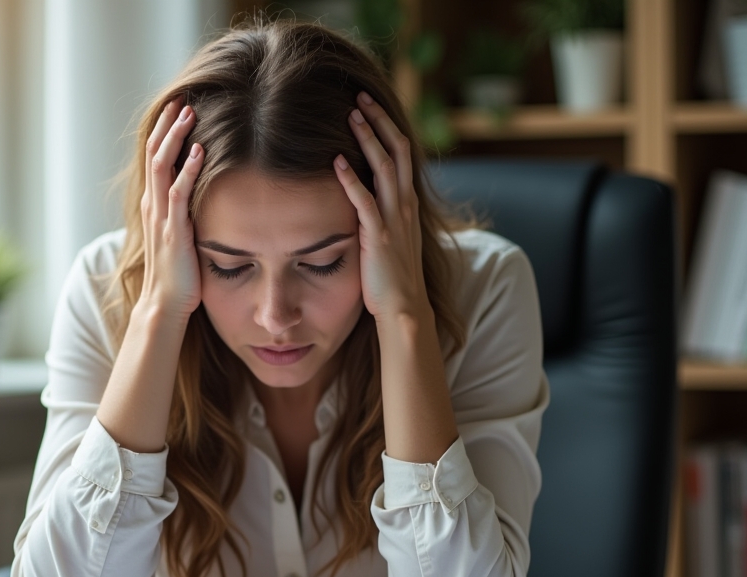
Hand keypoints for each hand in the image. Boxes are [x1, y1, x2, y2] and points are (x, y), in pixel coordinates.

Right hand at [138, 99, 205, 319]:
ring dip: (175, 138)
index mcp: (154, 205)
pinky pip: (179, 194)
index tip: (178, 108)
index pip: (155, 158)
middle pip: (155, 154)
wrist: (164, 305)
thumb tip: (204, 196)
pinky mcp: (174, 232)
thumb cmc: (177, 274)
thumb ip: (186, 213)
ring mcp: (161, 218)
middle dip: (168, 125)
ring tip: (189, 113)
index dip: (164, 131)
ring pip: (162, 167)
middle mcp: (153, 206)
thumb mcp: (180, 235)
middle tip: (182, 99)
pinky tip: (199, 151)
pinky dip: (188, 170)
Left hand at [333, 92, 430, 321]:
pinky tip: (338, 161)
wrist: (404, 310)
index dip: (387, 128)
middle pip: (397, 151)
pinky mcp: (378, 236)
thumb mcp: (390, 239)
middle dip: (379, 122)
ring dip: (368, 139)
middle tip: (360, 96)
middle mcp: (405, 206)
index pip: (402, 155)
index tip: (370, 107)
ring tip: (351, 115)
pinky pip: (365, 201)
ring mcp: (394, 220)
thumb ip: (380, 216)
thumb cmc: (392, 279)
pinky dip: (352, 179)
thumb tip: (361, 200)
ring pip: (385, 168)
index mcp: (408, 204)